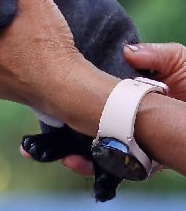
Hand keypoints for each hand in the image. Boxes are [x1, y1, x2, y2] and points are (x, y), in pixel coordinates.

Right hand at [61, 42, 185, 175]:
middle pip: (89, 121)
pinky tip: (75, 160)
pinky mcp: (143, 160)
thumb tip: (125, 51)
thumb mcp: (177, 60)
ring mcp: (133, 140)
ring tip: (59, 150)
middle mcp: (127, 117)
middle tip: (44, 127)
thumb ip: (153, 55)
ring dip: (73, 151)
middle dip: (64, 127)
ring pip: (97, 146)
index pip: (97, 93)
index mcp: (130, 92)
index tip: (56, 88)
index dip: (76, 91)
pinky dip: (93, 166)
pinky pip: (114, 166)